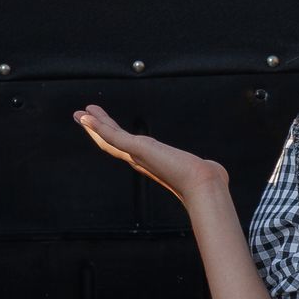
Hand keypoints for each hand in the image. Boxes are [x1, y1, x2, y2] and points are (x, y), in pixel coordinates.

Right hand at [74, 105, 228, 205]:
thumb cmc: (205, 181)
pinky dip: (98, 127)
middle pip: (112, 142)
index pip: (125, 146)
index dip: (112, 136)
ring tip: (78, 114)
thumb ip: (205, 168)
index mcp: (151, 161)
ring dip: (93, 125)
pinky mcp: (137, 149)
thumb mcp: (201, 169)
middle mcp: (141, 159)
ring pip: (109, 138)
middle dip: (97, 129)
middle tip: (81, 117)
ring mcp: (137, 155)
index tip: (103, 126)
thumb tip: (219, 172)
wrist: (203, 185)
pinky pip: (113, 136)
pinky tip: (87, 118)